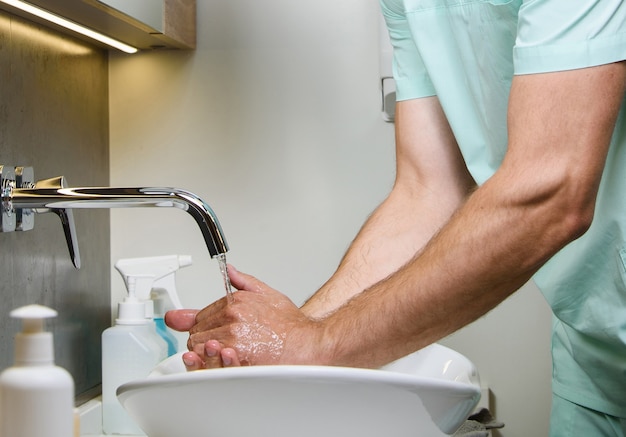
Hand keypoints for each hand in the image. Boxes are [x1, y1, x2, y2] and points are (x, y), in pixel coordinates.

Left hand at [165, 265, 320, 368]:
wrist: (306, 343)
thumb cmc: (289, 324)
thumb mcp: (267, 293)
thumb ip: (243, 281)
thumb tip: (229, 270)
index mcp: (235, 302)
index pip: (201, 316)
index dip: (205, 327)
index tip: (214, 333)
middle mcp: (232, 317)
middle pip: (196, 332)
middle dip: (204, 339)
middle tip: (219, 346)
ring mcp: (233, 336)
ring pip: (199, 347)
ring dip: (206, 353)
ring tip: (222, 354)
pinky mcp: (237, 354)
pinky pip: (210, 360)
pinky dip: (212, 363)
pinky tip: (224, 361)